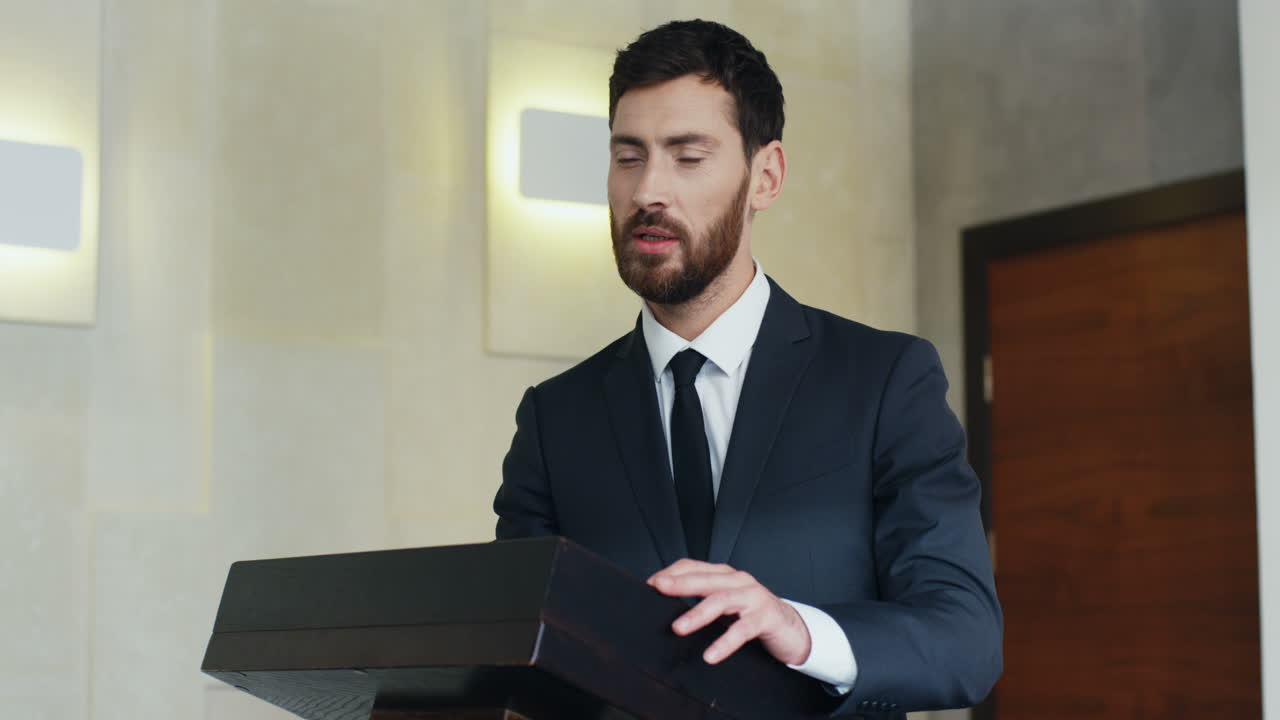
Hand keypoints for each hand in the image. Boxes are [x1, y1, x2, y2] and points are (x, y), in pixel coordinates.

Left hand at [647, 559, 811, 665]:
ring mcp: (753, 597)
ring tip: (678, 628)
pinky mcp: (765, 617)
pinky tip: (710, 655)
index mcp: (725, 575)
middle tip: (658, 589)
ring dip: (698, 614)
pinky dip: (724, 642)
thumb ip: (702, 601)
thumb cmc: (752, 616)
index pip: (693, 566)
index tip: (650, 584)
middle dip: (679, 584)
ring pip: (721, 601)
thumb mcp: (725, 605)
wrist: (791, 629)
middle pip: (705, 579)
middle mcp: (738, 581)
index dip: (671, 573)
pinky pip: (742, 630)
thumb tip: (665, 608)